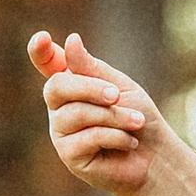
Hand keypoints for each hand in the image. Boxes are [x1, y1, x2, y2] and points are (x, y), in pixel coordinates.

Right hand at [26, 28, 195, 195]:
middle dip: (89, 88)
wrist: (156, 156)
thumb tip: (70, 41)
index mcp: (71, 84)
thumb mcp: (119, 86)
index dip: (40, 52)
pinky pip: (87, 137)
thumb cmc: (138, 118)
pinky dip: (115, 136)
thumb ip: (91, 68)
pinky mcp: (69, 155)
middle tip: (116, 94)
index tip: (41, 39)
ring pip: (76, 113)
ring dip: (113, 116)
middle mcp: (60, 107)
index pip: (47, 64)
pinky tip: (129, 143)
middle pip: (56, 87)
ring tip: (136, 122)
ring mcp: (61, 132)